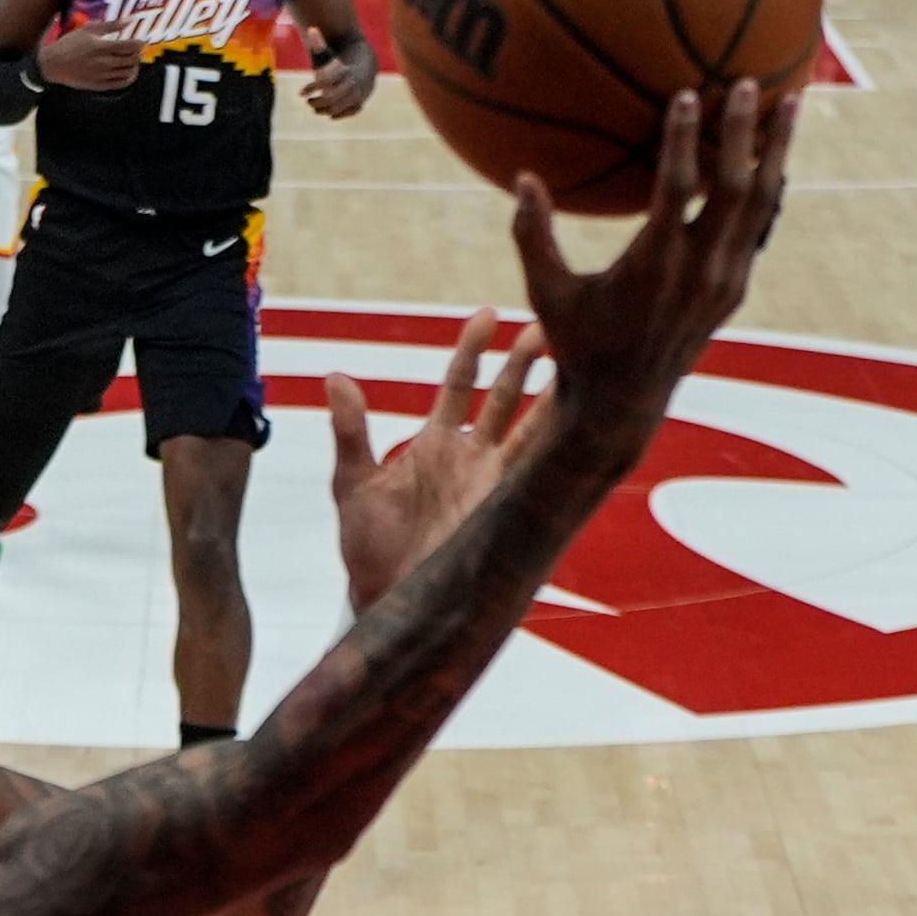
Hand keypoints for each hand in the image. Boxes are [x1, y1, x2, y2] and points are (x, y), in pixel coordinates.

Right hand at [37, 21, 144, 90]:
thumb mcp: (89, 29)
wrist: (53, 65)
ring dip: (135, 65)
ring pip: (130, 72)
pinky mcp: (100, 85)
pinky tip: (127, 71)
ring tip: (131, 59)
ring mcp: (103, 76)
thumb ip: (111, 25)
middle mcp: (105, 63)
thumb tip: (131, 20)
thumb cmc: (70, 44)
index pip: (131, 46)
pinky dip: (129, 77)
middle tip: (135, 49)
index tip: (140, 41)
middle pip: (133, 59)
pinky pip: (122, 84)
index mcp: (103, 47)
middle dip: (138, 53)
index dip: (140, 43)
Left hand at [301, 48, 373, 118]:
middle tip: (308, 101)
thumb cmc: (340, 61)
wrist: (366, 64)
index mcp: (344, 70)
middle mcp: (352, 83)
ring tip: (314, 107)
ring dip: (324, 110)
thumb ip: (319, 44)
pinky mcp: (361, 102)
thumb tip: (311, 29)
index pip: (324, 81)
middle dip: (317, 102)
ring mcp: (358, 94)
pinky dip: (339, 114)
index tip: (300, 94)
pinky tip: (329, 114)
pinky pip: (351, 112)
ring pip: (339, 107)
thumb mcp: (329, 53)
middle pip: (330, 98)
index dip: (311, 88)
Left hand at [326, 308, 545, 608]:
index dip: (473, 348)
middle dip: (523, 362)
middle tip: (544, 325)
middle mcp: (471, 458)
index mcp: (436, 445)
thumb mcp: (352, 482)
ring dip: (550, 394)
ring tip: (574, 359)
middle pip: (504, 397)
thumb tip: (335, 376)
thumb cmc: (367, 549)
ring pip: (531, 426)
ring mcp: (493, 481)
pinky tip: (581, 418)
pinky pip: (539, 468)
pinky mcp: (505, 506)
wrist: (387, 601)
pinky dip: (560, 443)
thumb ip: (349, 429)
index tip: (488, 314)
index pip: (460, 383)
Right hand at [510, 80, 800, 463]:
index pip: (677, 190)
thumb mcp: (547, 293)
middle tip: (746, 82)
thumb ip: (534, 235)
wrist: (625, 403)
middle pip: (736, 189)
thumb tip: (523, 177)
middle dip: (744, 132)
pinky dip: (769, 188)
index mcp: (653, 265)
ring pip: (762, 206)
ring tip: (791, 104)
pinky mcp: (735, 289)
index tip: (685, 94)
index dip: (683, 140)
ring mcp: (725, 281)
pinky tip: (773, 155)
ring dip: (777, 152)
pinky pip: (758, 228)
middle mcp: (699, 271)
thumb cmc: (579, 344)